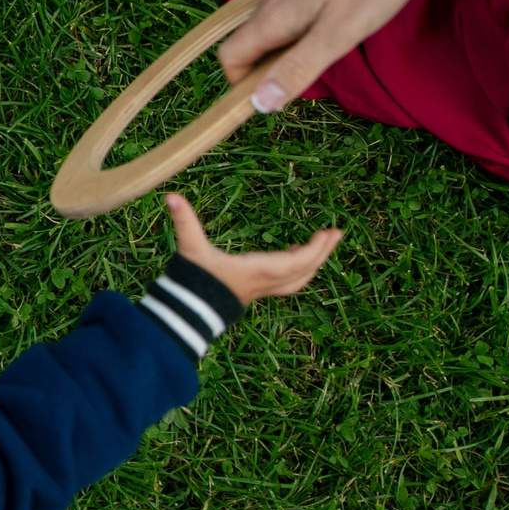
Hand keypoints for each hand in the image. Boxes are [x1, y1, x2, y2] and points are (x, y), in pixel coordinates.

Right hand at [165, 193, 341, 304]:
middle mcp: (264, 283)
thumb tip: (171, 196)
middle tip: (336, 234)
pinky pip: (288, 281)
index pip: (294, 264)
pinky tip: (296, 255)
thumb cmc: (192, 280)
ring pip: (298, 279)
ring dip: (313, 262)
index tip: (327, 234)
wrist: (187, 313)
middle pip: (304, 272)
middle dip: (322, 253)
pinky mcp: (258, 290)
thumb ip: (183, 221)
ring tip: (323, 244)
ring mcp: (263, 289)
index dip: (313, 250)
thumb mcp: (189, 248)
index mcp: (254, 272)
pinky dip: (299, 269)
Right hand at [214, 0, 489, 110]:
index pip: (230, 56)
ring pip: (269, 29)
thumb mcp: (339, 33)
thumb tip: (259, 103)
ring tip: (331, 53)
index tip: (278, 96)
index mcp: (273, 16)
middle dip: (269, 70)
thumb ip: (298, 68)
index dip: (244, 83)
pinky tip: (335, 28)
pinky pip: (287, 14)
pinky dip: (299, 32)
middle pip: (248, 44)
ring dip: (287, 51)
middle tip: (316, 77)